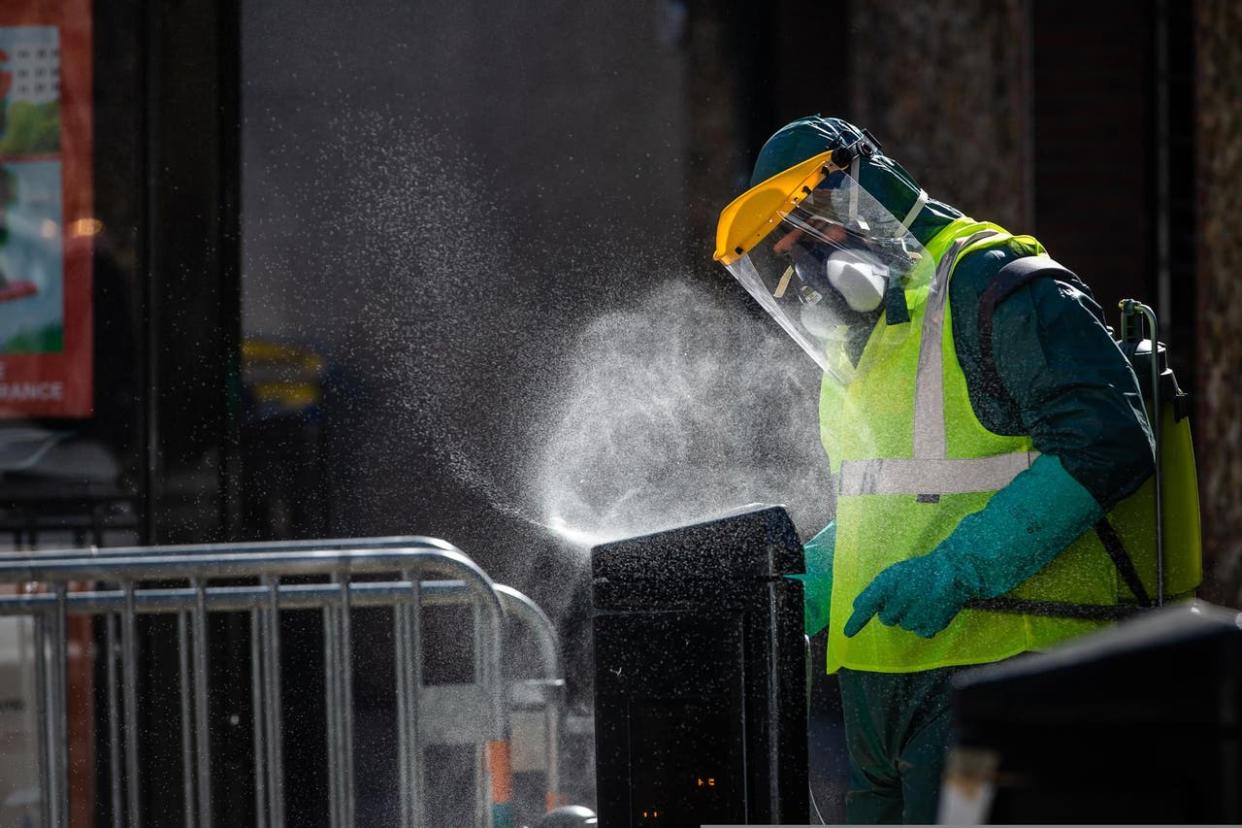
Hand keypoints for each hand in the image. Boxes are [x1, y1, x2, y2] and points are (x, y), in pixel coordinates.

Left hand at [843, 553, 970, 638]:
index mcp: (885, 586)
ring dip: (910, 616)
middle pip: (886, 619)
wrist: (952, 571)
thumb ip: (875, 590)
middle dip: (893, 611)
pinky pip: (921, 631)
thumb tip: (857, 606)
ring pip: (904, 625)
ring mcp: (914, 617)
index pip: (865, 607)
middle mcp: (897, 603)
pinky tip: (932, 609)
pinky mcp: (930, 626)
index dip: (856, 622)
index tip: (847, 633)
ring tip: (923, 600)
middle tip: (907, 596)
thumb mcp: (893, 574)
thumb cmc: (920, 570)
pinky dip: (925, 623)